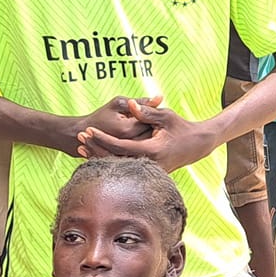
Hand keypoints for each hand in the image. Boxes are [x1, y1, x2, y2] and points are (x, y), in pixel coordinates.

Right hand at [70, 96, 152, 153]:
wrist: (81, 136)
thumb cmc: (100, 117)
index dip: (155, 116)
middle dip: (155, 127)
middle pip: (152, 136)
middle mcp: (129, 144)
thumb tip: (160, 97)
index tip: (155, 112)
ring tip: (148, 130)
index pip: (151, 122)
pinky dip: (144, 146)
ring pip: (148, 145)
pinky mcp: (126, 162)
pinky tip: (143, 140)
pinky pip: (141, 153)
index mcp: (127, 129)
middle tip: (156, 121)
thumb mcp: (118, 103)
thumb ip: (139, 102)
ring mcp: (127, 155)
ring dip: (151, 137)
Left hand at [77, 97, 219, 170]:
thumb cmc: (180, 128)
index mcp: (152, 150)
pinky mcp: (146, 172)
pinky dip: (108, 161)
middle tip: (80, 138)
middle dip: (96, 148)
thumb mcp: (166, 116)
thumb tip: (131, 104)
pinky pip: (124, 168)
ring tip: (81, 147)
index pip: (120, 146)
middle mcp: (148, 164)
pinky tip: (94, 155)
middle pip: (115, 159)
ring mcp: (147, 171)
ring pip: (118, 166)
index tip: (88, 130)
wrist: (195, 145)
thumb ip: (147, 111)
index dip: (102, 138)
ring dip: (99, 156)